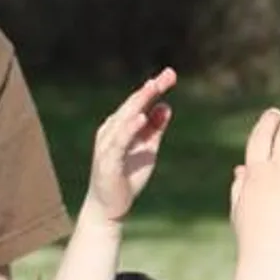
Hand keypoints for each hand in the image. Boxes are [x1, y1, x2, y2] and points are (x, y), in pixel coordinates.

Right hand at [84, 68, 175, 223]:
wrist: (109, 206)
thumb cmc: (127, 176)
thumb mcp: (148, 148)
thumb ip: (155, 128)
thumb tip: (166, 105)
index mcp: (121, 127)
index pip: (140, 103)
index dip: (155, 88)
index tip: (171, 74)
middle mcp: (111, 131)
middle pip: (133, 105)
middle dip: (150, 89)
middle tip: (168, 75)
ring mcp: (108, 145)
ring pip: (124, 119)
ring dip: (139, 102)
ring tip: (153, 88)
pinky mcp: (108, 161)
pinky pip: (119, 142)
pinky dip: (130, 129)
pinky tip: (141, 118)